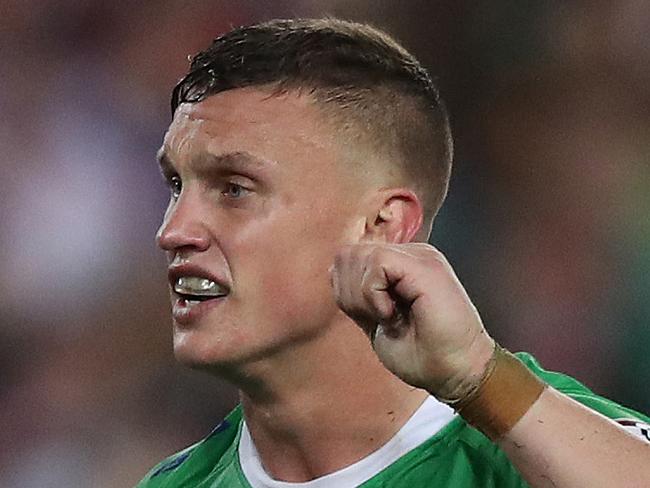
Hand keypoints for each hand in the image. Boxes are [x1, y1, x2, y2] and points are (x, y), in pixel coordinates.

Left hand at [331, 242, 494, 399]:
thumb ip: (359, 293)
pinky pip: (377, 263)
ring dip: (362, 295)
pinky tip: (392, 315)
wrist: (456, 372)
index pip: (350, 258)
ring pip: (360, 255)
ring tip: (388, 317)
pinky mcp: (424, 266)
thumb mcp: (376, 319)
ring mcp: (420, 257)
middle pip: (349, 254)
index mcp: (401, 265)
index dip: (345, 291)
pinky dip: (373, 295)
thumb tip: (335, 269)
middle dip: (349, 292)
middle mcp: (411, 255)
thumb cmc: (422, 354)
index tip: (369, 319)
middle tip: (376, 319)